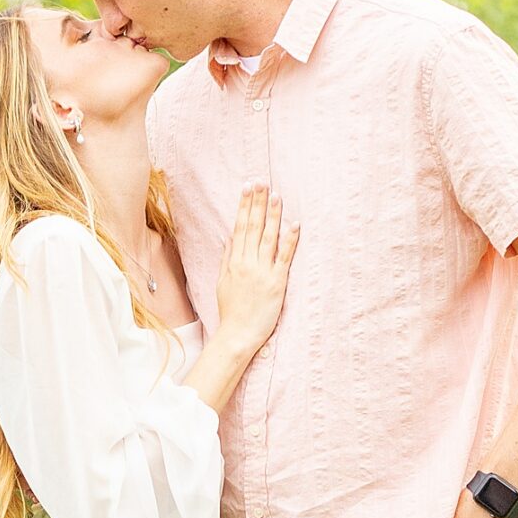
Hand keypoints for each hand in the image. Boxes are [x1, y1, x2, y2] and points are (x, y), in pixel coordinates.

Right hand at [213, 185, 298, 358]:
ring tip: (277, 196)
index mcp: (234, 262)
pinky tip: (295, 224)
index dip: (244, 206)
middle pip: (253, 227)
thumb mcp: (222, 282)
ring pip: (268, 237)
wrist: (238, 335)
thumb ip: (226, 258)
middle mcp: (247, 263)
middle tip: (261, 182)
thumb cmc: (231, 311)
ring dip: (273, 215)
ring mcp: (262, 272)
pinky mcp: (277, 283)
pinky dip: (290, 240)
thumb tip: (229, 237)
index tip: (247, 188)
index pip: (239, 227)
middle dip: (257, 203)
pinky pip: (284, 257)